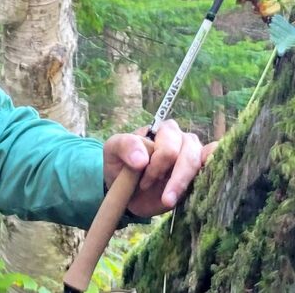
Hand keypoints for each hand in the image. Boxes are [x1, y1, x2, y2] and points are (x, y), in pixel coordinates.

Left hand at [102, 120, 217, 217]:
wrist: (128, 191)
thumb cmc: (121, 165)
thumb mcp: (113, 150)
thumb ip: (125, 146)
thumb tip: (142, 160)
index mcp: (164, 130)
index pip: (169, 145)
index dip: (157, 165)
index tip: (143, 181)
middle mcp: (184, 140)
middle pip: (188, 157)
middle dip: (171, 178)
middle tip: (152, 190)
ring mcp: (196, 157)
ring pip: (202, 165)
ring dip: (184, 184)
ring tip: (167, 200)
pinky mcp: (203, 175)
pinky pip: (216, 168)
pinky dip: (213, 177)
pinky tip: (201, 190)